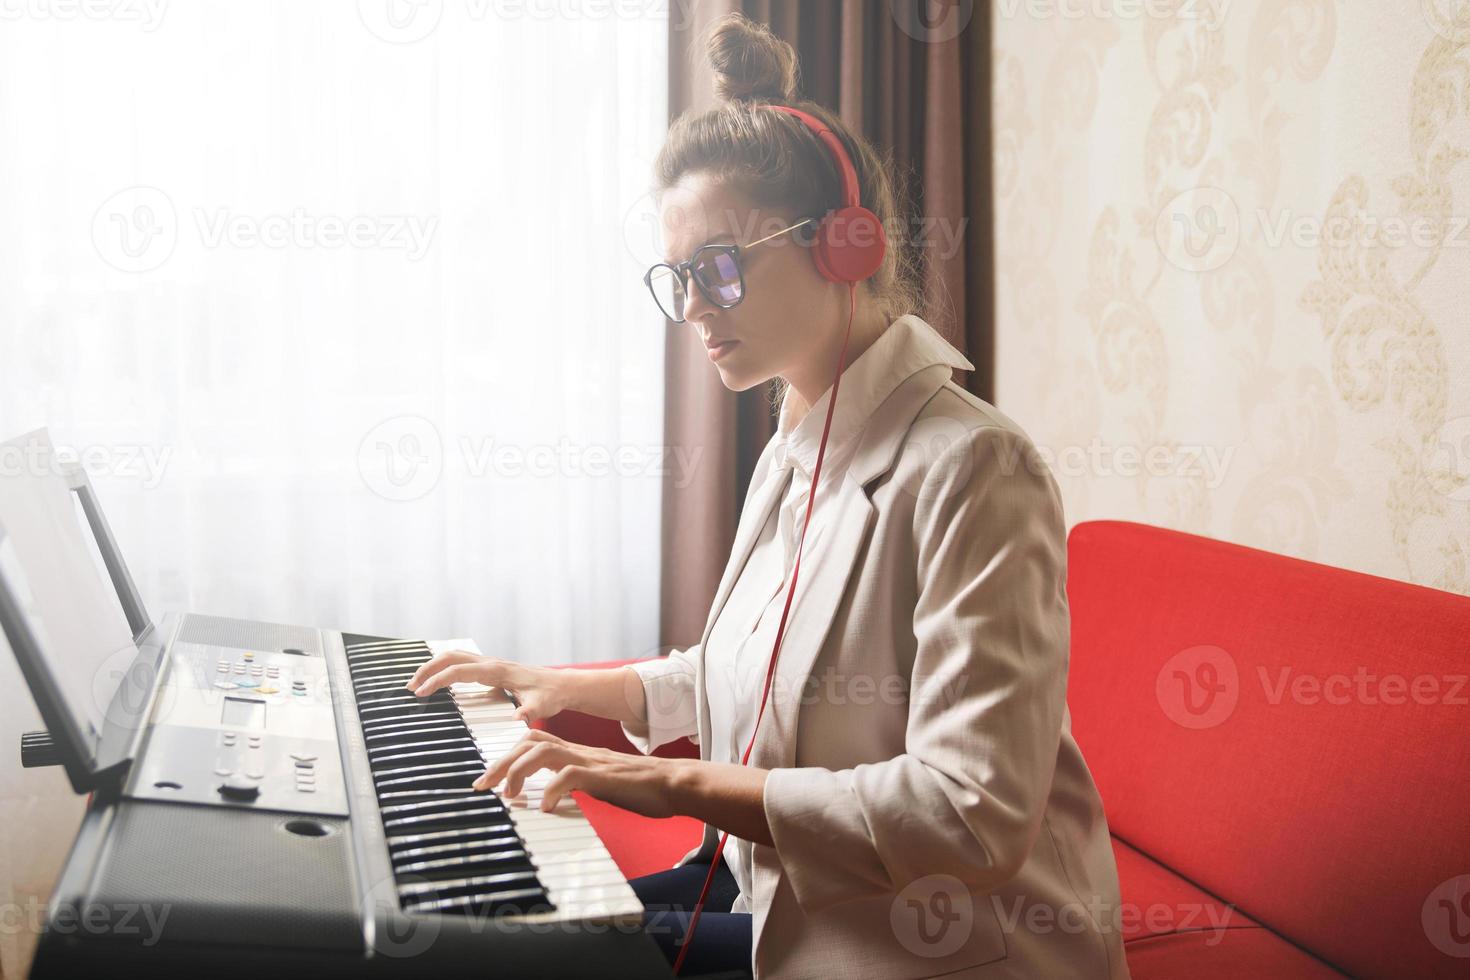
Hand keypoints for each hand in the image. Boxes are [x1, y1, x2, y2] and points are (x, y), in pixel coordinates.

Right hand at [405, 651, 565, 722]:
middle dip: (427, 669)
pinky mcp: (490, 669)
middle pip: (450, 657)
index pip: (459, 671)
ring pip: (454, 657)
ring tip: (417, 685)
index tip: (420, 692)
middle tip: (410, 687)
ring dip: (433, 667)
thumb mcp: (541, 706)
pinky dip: (444, 669)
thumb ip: (529, 711)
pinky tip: (437, 682)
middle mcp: (491, 663)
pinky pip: (461, 664)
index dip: (438, 680)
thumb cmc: (550, 695)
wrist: (561, 685)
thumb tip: (518, 719)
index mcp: (497, 670)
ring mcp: (490, 664)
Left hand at [474, 729, 686, 816]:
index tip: (488, 779)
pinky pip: (570, 775)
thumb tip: (552, 799)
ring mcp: (591, 761)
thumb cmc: (641, 788)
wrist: (674, 783)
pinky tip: (547, 807)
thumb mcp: (599, 784)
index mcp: (577, 753)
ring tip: (510, 796)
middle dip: (500, 762)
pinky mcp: (604, 775)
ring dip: (519, 771)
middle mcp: (580, 752)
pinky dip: (552, 790)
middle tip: (482, 786)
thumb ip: (576, 785)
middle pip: (529, 741)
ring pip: (543, 751)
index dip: (506, 756)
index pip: (534, 740)